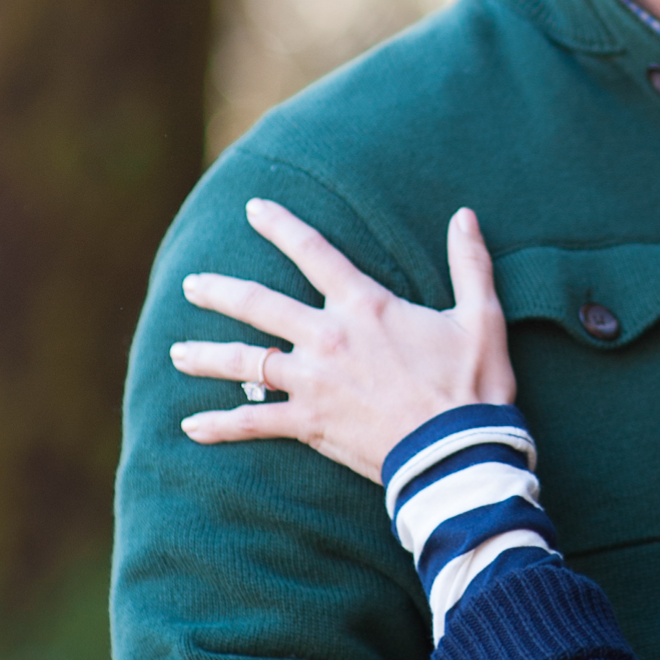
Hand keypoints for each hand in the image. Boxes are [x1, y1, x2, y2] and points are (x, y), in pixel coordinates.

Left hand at [173, 203, 515, 481]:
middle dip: (219, 291)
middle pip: (258, 305)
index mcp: (365, 306)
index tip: (254, 209)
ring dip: (205, 356)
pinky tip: (191, 427)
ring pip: (243, 362)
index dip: (282, 226)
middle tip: (191, 284)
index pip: (315, 253)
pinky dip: (220, 426)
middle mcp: (327, 337)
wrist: (456, 450)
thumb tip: (465, 216)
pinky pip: (253, 422)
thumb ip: (470, 264)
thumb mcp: (482, 317)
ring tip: (177, 353)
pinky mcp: (308, 423)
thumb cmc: (472, 383)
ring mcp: (312, 381)